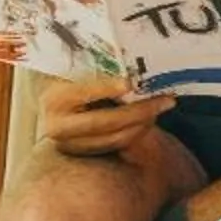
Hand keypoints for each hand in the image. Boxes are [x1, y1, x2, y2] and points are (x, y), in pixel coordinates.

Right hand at [40, 75, 173, 157]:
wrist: (54, 106)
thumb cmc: (68, 80)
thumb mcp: (75, 72)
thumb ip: (96, 72)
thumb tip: (130, 66)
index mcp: (54, 99)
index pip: (83, 93)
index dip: (106, 88)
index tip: (128, 83)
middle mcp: (58, 126)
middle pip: (105, 122)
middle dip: (140, 111)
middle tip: (166, 100)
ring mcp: (70, 145)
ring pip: (115, 138)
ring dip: (144, 123)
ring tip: (162, 106)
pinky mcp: (84, 154)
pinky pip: (117, 145)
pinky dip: (137, 132)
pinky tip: (150, 118)